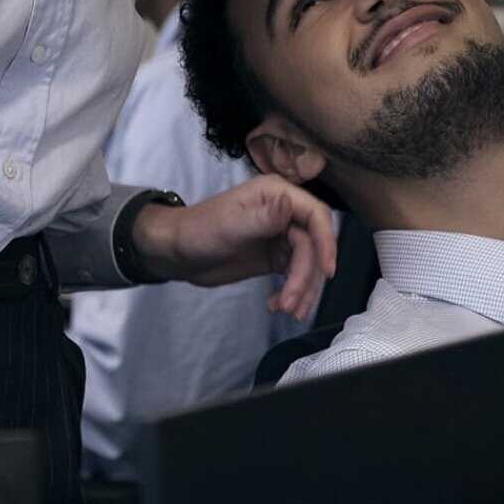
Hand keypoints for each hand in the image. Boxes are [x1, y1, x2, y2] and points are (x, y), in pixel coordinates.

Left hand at [132, 176, 337, 322]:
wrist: (177, 253)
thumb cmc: (198, 231)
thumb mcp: (231, 225)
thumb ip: (264, 217)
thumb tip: (290, 203)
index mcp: (275, 193)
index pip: (316, 214)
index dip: (327, 242)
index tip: (326, 271)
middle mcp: (284, 212)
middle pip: (314, 245)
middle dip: (307, 276)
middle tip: (292, 304)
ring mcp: (281, 235)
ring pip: (308, 263)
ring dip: (302, 289)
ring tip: (285, 310)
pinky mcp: (275, 256)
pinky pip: (295, 274)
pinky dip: (292, 291)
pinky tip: (277, 304)